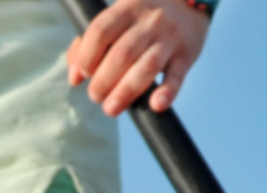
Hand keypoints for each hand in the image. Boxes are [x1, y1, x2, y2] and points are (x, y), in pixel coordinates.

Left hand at [67, 0, 211, 116]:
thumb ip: (90, 43)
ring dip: (126, 91)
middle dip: (103, 80)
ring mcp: (169, 38)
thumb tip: (74, 78)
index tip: (83, 72)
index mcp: (127, 9)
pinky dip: (167, 92)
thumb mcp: (118, 18)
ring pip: (147, 66)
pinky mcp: (187, 55)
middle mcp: (149, 21)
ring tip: (111, 108)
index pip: (101, 31)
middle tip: (95, 96)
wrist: (192, 0)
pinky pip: (177, 75)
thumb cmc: (142, 18)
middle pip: (122, 53)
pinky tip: (156, 105)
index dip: (87, 55)